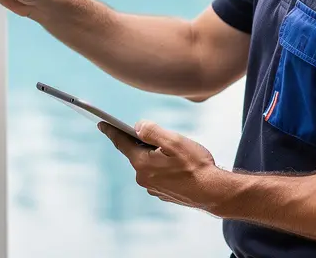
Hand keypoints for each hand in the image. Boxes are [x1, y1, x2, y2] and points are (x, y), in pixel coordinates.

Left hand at [99, 120, 227, 213]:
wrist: (214, 192)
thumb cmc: (196, 166)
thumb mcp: (174, 141)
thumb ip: (152, 131)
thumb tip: (138, 126)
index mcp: (142, 163)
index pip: (122, 143)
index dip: (111, 131)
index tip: (101, 123)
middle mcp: (143, 178)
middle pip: (137, 153)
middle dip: (145, 143)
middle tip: (162, 137)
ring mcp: (152, 187)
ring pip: (149, 164)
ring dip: (157, 156)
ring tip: (177, 154)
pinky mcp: (162, 193)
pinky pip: (157, 174)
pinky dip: (164, 167)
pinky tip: (179, 166)